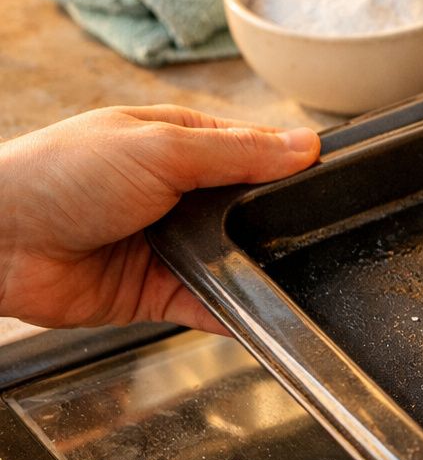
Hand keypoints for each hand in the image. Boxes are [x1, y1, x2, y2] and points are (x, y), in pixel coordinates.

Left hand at [0, 105, 319, 332]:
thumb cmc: (57, 176)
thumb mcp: (159, 148)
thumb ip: (237, 152)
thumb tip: (305, 145)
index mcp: (180, 143)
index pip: (256, 151)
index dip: (291, 166)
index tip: (329, 182)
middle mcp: (179, 193)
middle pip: (252, 210)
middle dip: (276, 223)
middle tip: (313, 233)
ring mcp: (170, 244)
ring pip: (237, 260)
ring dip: (258, 267)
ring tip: (292, 274)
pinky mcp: (159, 293)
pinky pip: (214, 305)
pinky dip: (240, 313)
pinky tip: (267, 317)